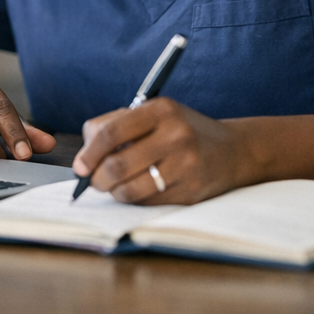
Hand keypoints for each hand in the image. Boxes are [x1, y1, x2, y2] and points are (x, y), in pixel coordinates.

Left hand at [72, 97, 246, 203]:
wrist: (233, 151)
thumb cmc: (181, 131)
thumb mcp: (153, 115)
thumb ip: (116, 126)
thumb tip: (83, 157)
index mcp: (161, 111)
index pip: (112, 133)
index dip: (89, 153)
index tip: (79, 166)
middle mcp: (176, 136)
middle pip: (118, 165)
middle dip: (97, 178)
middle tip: (93, 180)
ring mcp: (186, 165)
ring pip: (130, 189)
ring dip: (113, 192)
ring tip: (113, 186)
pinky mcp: (192, 191)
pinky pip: (148, 202)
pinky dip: (134, 199)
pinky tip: (137, 190)